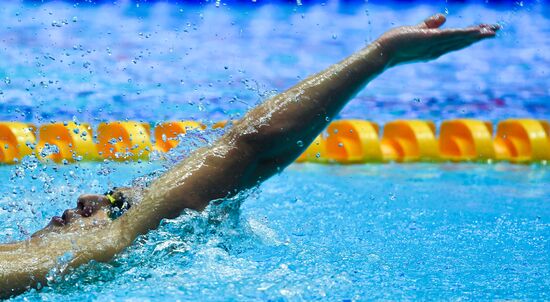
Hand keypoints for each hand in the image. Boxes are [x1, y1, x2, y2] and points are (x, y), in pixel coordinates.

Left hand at [376, 14, 499, 66]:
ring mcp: (433, 46)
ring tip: (493, 31)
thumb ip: (429, 24)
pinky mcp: (429, 40)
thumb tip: (443, 17)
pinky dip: (463, 34)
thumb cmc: (395, 43)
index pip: (456, 41)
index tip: (485, 32)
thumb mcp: (416, 31)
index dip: (471, 36)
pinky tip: (475, 31)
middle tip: (496, 31)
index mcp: (434, 48)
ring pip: (459, 39)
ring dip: (476, 35)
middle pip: (462, 42)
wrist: (382, 53)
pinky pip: (450, 36)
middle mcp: (436, 50)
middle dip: (479, 36)